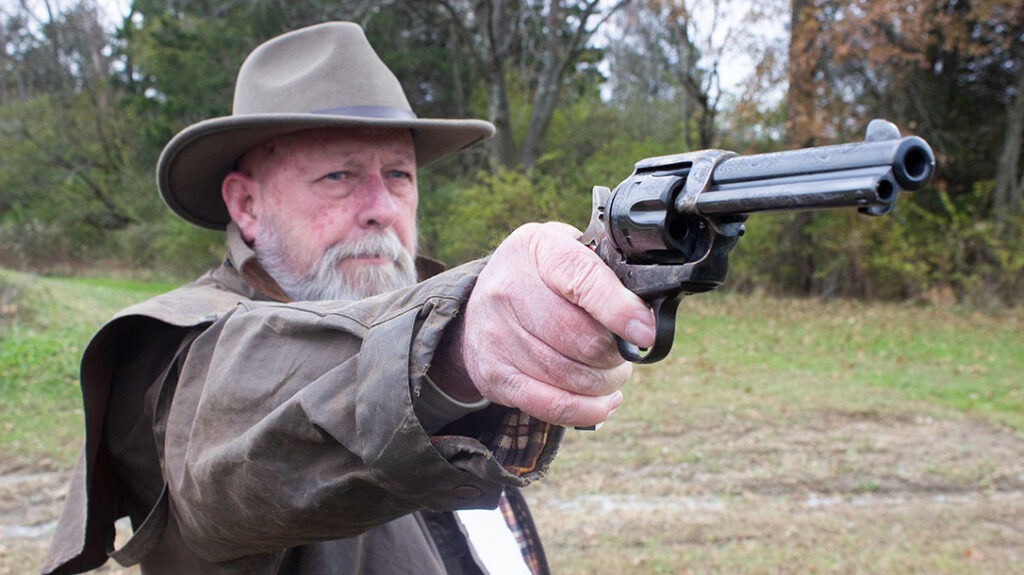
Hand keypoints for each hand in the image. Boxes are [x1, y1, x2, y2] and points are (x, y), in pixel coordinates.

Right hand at [438, 222, 654, 427]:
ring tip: (611, 372)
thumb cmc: (539, 277)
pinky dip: (587, 409)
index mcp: (537, 248)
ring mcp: (498, 336)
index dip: (620, 311)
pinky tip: (604, 402)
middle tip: (625, 351)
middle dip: (617, 353)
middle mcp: (509, 289)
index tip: (645, 333)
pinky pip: (552, 405)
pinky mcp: (495, 376)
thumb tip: (644, 313)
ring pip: (573, 377)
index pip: (582, 279)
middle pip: (583, 339)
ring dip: (606, 382)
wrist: (475, 309)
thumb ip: (605, 271)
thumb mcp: (567, 249)